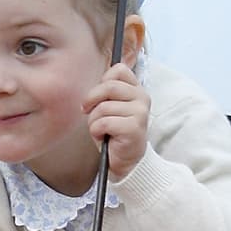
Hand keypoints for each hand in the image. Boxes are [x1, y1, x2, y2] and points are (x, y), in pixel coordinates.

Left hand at [84, 62, 149, 180]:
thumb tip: (96, 85)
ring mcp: (140, 113)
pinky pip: (104, 122)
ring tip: (100, 130)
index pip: (118, 70)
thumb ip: (106, 92)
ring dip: (94, 121)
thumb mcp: (110, 106)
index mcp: (137, 89)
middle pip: (109, 86)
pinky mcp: (134, 128)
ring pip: (104, 107)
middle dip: (92, 100)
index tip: (97, 97)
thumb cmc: (114, 133)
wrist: (125, 161)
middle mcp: (142, 98)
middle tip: (88, 112)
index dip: (102, 82)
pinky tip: (103, 137)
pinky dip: (96, 131)